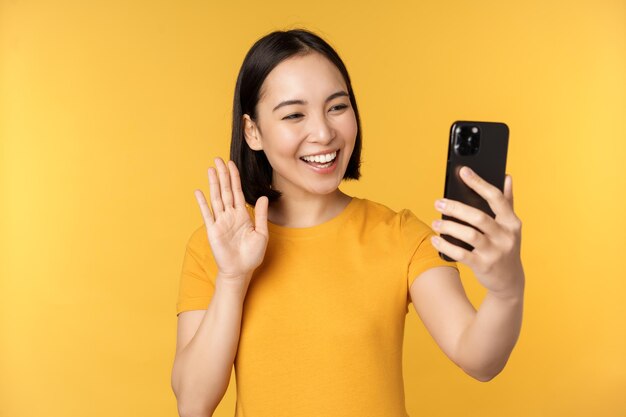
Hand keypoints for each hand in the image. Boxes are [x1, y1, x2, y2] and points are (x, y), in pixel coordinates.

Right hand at [194, 158, 268, 281]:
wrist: (241, 271)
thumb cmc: (252, 255)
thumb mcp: (262, 234)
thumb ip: (260, 215)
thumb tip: (262, 197)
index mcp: (242, 215)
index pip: (238, 192)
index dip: (235, 178)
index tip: (231, 164)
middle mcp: (230, 215)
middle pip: (226, 190)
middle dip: (223, 175)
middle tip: (218, 159)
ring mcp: (220, 221)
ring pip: (216, 198)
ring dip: (214, 183)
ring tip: (210, 169)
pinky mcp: (213, 230)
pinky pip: (207, 214)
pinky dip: (203, 203)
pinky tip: (199, 191)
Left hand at [431, 166, 523, 298]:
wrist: (510, 281)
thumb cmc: (506, 246)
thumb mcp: (510, 226)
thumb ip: (508, 202)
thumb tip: (507, 176)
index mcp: (512, 222)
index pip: (496, 198)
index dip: (479, 183)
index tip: (463, 171)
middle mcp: (506, 236)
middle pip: (478, 217)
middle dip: (456, 208)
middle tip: (438, 203)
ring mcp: (495, 252)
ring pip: (469, 235)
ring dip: (449, 227)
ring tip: (436, 223)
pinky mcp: (483, 266)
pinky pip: (461, 255)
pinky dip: (446, 246)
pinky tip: (435, 239)